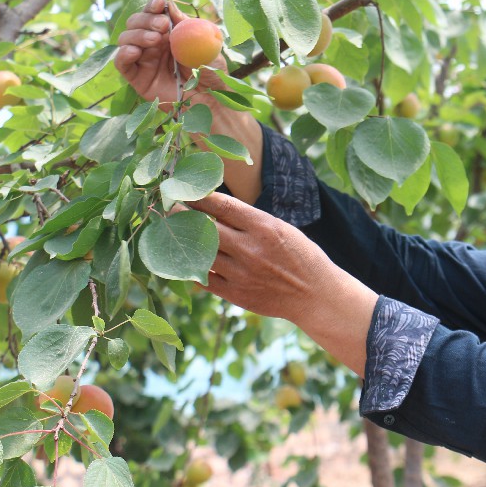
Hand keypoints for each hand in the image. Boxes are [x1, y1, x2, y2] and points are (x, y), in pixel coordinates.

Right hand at [115, 0, 225, 105]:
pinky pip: (121, 63)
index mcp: (170, 32)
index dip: (153, 6)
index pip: (154, 13)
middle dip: (146, 19)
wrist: (212, 101)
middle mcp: (154, 43)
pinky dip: (123, 54)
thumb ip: (188, 26)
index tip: (160, 3)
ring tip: (155, 40)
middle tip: (163, 26)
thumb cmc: (213, 73)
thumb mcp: (206, 45)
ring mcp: (144, 60)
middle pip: (136, 22)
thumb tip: (170, 6)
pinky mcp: (137, 77)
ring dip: (137, 34)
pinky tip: (135, 51)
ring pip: (126, 39)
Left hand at [188, 192, 331, 318]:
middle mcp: (250, 249)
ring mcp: (241, 273)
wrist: (314, 295)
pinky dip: (194, 268)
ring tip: (175, 233)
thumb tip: (216, 209)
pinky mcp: (235, 294)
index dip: (199, 197)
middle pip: (205, 228)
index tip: (186, 190)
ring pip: (201, 253)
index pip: (222, 206)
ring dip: (185, 242)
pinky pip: (204, 279)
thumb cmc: (301, 256)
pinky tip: (188, 260)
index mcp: (264, 227)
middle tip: (171, 209)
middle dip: (184, 216)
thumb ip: (251, 221)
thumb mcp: (282, 229)